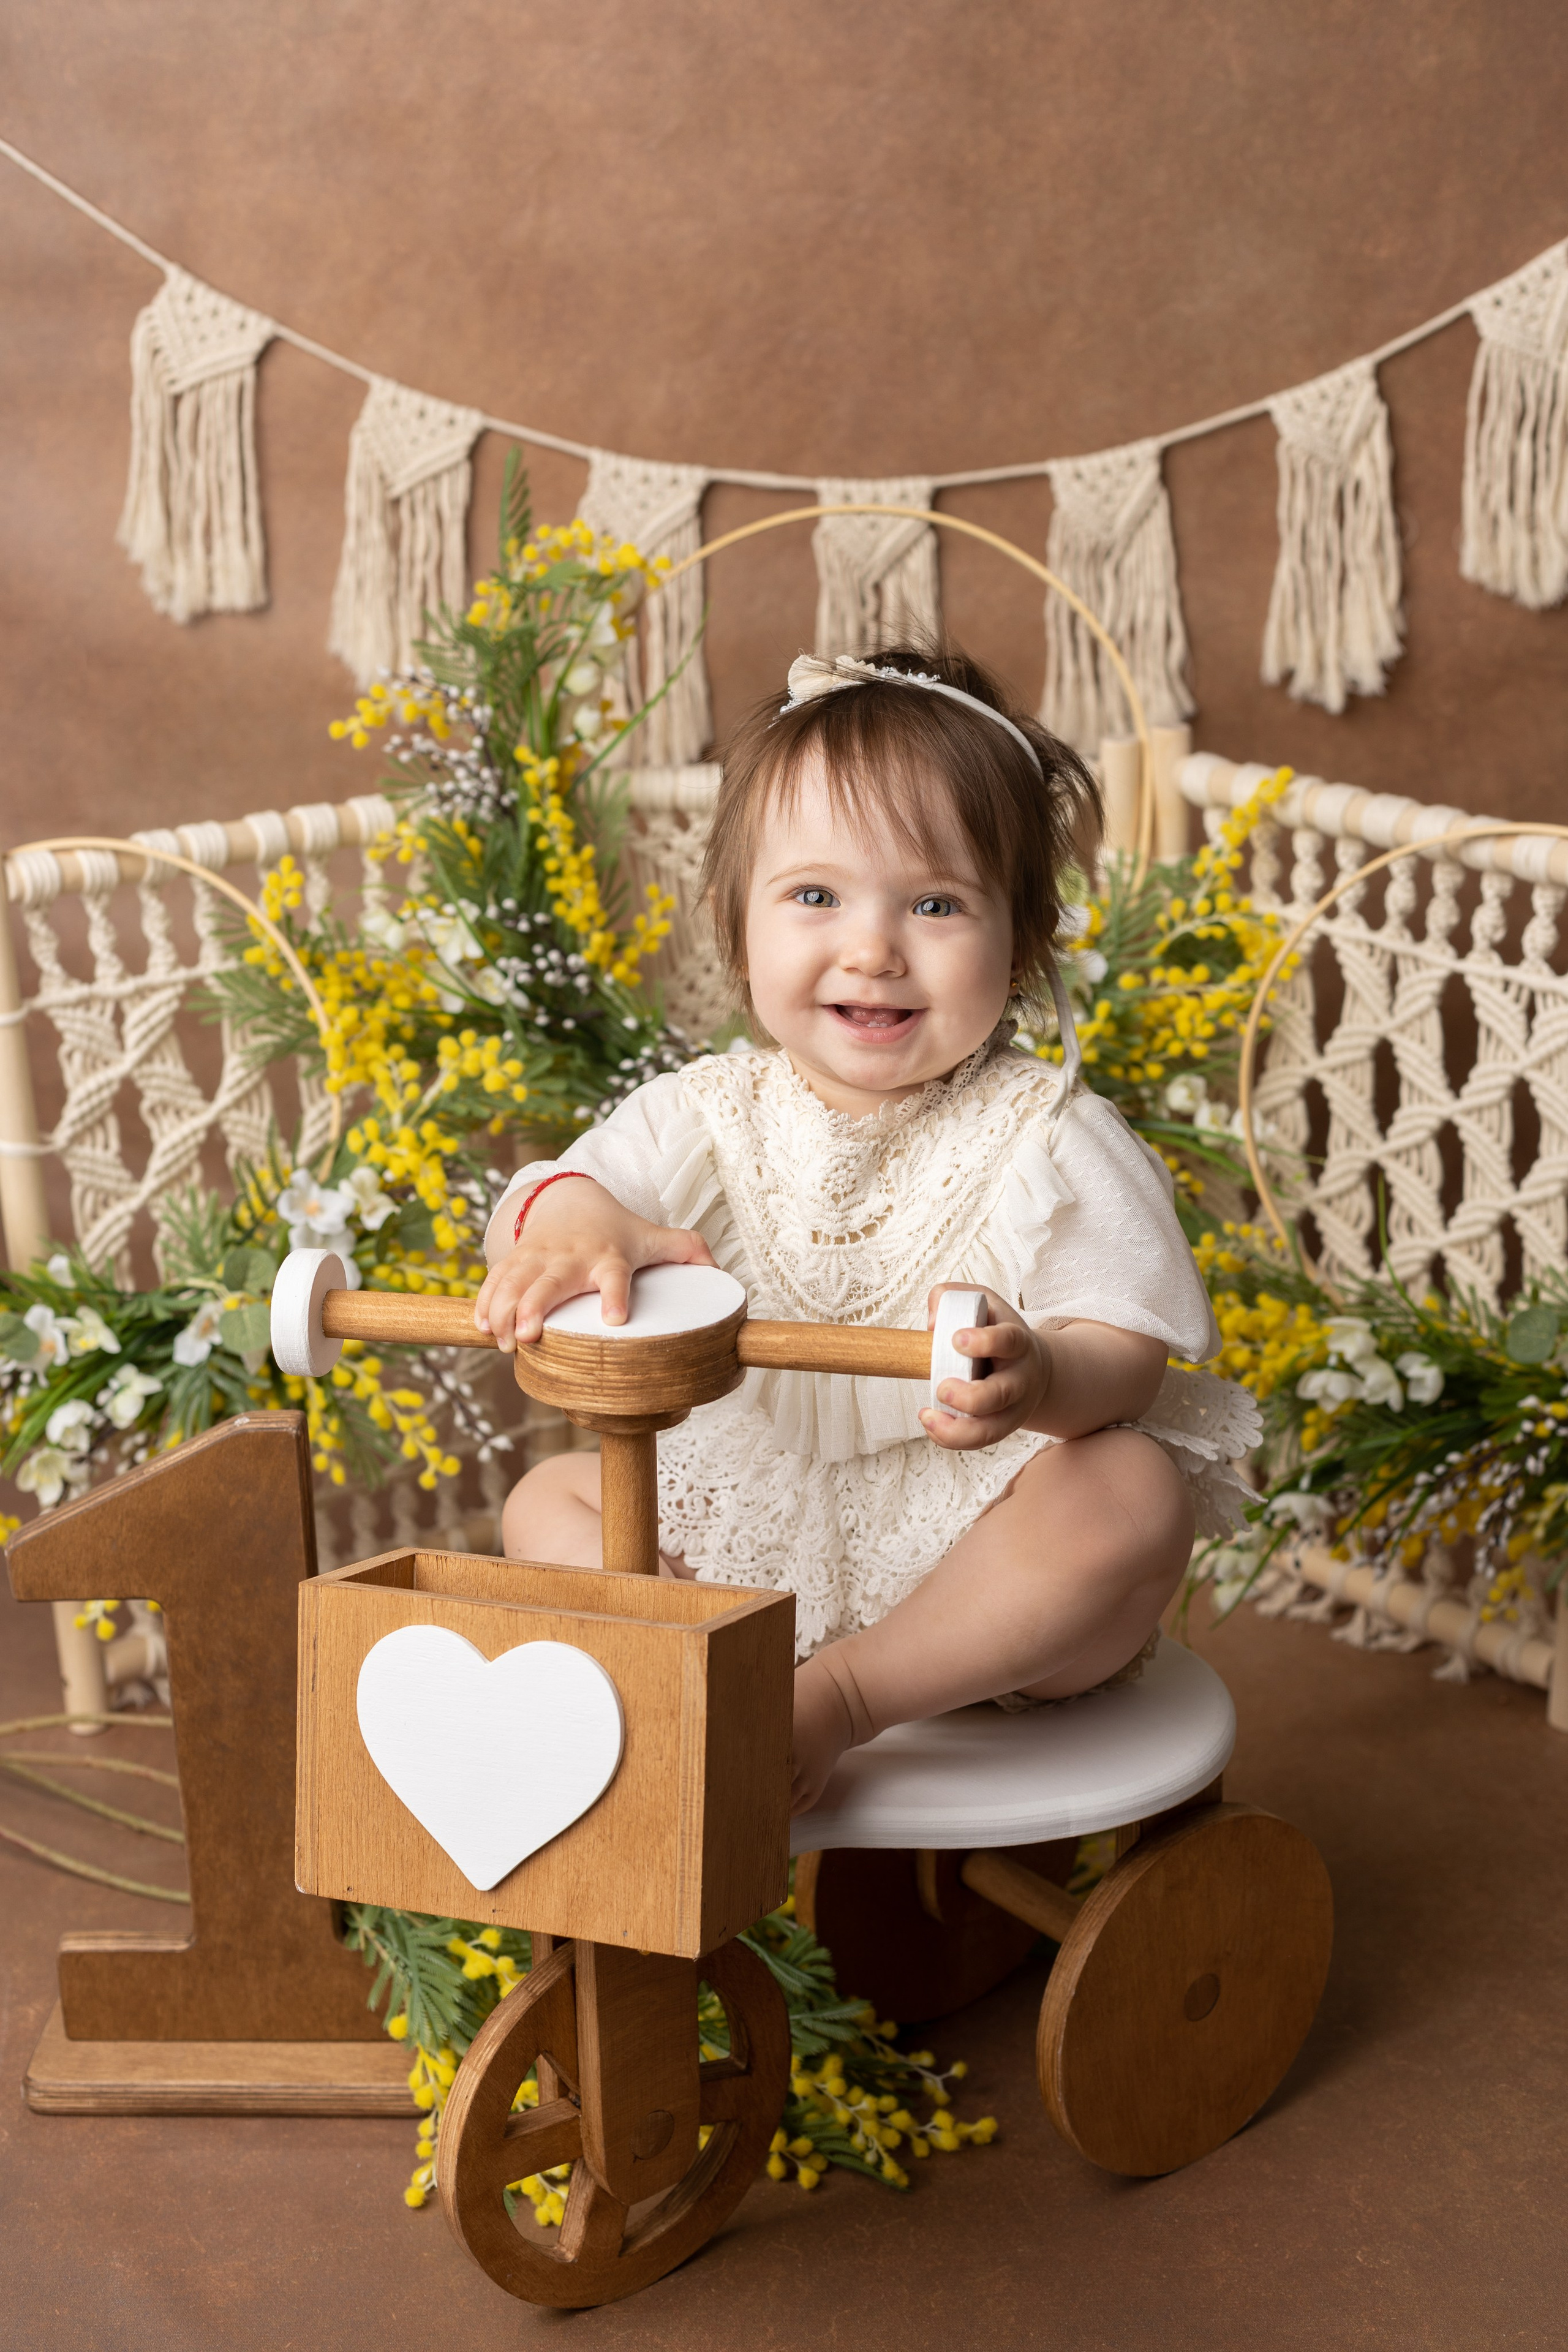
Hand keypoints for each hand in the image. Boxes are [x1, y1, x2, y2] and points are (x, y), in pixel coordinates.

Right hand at [474, 1176, 715, 1349]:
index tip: (616, 1318)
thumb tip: (722, 1271)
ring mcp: (539, 1258)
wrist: (569, 1199)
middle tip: (528, 1336)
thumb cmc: (617, 1230)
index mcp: (608, 1257)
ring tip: (502, 1342)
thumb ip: (688, 1251)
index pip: (615, 1275)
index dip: (615, 1295)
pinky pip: (495, 1280)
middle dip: (535, 1308)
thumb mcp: (653, 1237)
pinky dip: (485, 1302)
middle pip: (550, 1283)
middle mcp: (571, 1257)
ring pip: (515, 1283)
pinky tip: (481, 1328)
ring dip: (504, 1311)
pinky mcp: (515, 1260)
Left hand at [919, 1286, 1049, 1450]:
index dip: (984, 1341)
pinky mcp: (1001, 1427)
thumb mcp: (982, 1304)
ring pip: (991, 1429)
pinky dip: (951, 1438)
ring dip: (957, 1429)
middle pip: (1001, 1394)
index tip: (956, 1339)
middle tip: (942, 1387)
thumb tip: (931, 1324)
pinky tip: (932, 1424)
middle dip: (970, 1396)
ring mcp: (1012, 1408)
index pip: (1008, 1340)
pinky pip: (979, 1441)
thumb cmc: (998, 1332)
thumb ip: (951, 1298)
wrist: (1032, 1367)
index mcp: (1017, 1343)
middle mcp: (1019, 1378)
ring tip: (927, 1416)